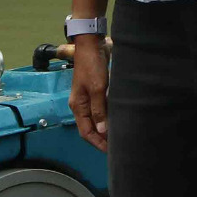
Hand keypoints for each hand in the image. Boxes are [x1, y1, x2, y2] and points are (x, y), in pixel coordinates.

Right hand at [67, 34, 107, 149]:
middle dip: (102, 138)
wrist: (92, 45)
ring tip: (119, 136)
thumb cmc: (91, 65)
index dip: (97, 143)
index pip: (86, 132)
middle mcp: (81, 105)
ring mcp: (88, 98)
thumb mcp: (97, 88)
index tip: (110, 151)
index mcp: (78, 106)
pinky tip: (118, 119)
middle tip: (117, 146)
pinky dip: (109, 116)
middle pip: (91, 128)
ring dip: (106, 128)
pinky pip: (101, 109)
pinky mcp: (96, 91)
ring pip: (97, 119)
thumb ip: (99, 109)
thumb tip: (102, 130)